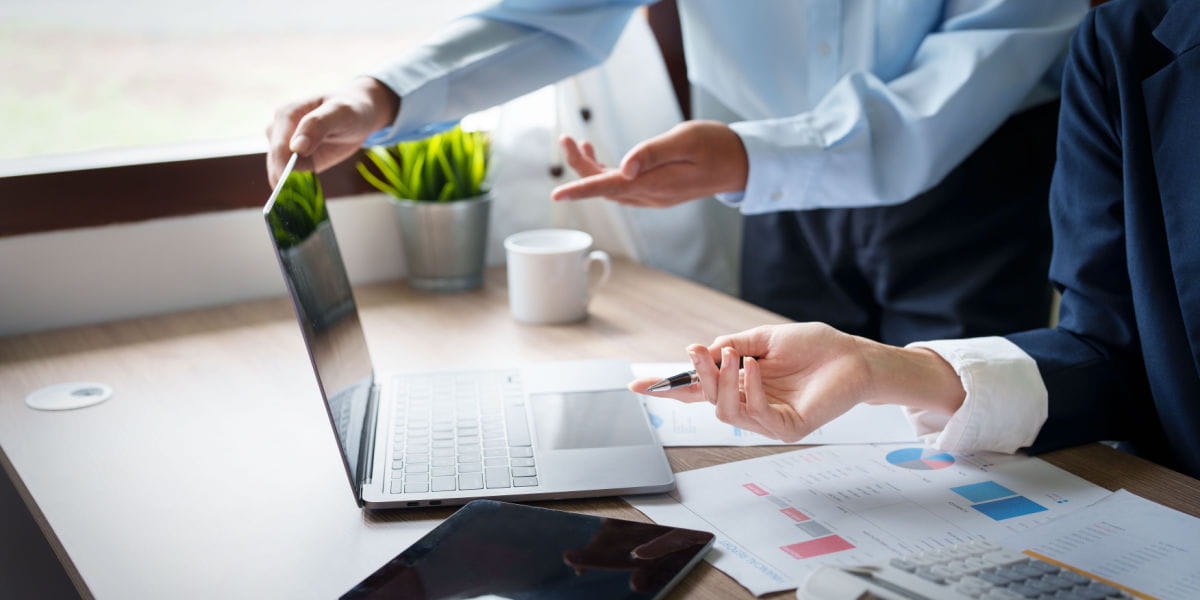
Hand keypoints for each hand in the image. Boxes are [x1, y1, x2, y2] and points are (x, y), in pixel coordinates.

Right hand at [265, 77, 398, 186]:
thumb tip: (296, 148)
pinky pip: (287, 176)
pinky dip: (293, 186)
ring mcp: (283, 144)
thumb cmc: (349, 109)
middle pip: (275, 161)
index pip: (279, 147)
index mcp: (287, 114)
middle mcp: (279, 129)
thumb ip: (317, 126)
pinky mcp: (293, 158)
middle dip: (285, 180)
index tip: (290, 187)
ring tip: (302, 197)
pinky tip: (304, 193)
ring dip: (288, 185)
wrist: (357, 114)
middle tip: (299, 197)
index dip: (284, 168)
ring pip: (277, 171)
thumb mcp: (340, 113)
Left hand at [550, 120, 748, 207]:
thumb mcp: (686, 140)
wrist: (741, 163)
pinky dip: (605, 172)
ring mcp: (653, 196)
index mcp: (656, 184)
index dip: (581, 189)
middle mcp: (650, 195)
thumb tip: (624, 167)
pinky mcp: (656, 191)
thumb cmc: (717, 145)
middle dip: (580, 166)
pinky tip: (598, 155)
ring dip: (590, 168)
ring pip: (611, 188)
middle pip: (604, 187)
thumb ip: (653, 153)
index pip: (609, 188)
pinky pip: (622, 187)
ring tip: (576, 142)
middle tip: (565, 139)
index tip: (557, 194)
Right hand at [629, 324, 965, 442]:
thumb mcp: (764, 338)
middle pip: (707, 400)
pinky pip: (756, 416)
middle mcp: (750, 404)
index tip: (637, 385)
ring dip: (723, 382)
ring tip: (734, 356)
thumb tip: (704, 352)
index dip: (668, 388)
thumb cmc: (814, 347)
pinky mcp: (787, 429)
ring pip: (726, 411)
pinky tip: (754, 370)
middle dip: (698, 376)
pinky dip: (750, 391)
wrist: (853, 356)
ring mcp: (767, 420)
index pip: (698, 390)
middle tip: (697, 353)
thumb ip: (733, 345)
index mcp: (741, 384)